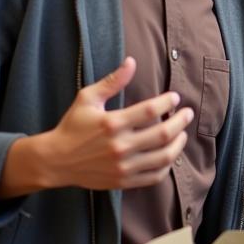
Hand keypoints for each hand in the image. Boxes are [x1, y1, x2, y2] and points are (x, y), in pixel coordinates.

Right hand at [2, 57, 192, 195]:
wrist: (55, 160)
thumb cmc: (72, 126)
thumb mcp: (87, 99)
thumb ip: (112, 81)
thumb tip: (132, 62)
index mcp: (112, 123)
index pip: (151, 110)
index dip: (168, 102)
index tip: (175, 97)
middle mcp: (120, 146)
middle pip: (163, 134)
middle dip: (181, 121)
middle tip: (188, 113)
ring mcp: (123, 166)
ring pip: (164, 156)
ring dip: (179, 144)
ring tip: (182, 134)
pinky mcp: (124, 181)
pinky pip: (155, 176)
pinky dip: (167, 165)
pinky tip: (169, 154)